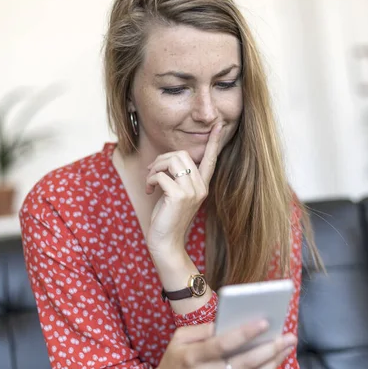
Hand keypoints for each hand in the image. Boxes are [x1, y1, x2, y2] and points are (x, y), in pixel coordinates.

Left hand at [145, 123, 222, 256]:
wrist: (167, 243)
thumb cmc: (167, 218)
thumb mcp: (175, 194)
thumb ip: (177, 177)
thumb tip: (165, 160)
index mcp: (202, 185)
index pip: (211, 159)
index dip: (214, 142)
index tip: (219, 125)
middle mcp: (201, 187)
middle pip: (183, 154)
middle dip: (162, 159)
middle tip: (152, 173)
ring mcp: (192, 191)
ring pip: (173, 160)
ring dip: (155, 167)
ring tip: (150, 181)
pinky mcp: (179, 196)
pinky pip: (161, 175)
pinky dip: (150, 180)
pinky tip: (148, 190)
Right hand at [150, 321, 297, 368]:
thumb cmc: (175, 361)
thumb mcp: (179, 338)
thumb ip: (204, 330)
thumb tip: (233, 323)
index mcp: (190, 357)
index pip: (222, 344)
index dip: (245, 333)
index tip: (265, 322)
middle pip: (242, 363)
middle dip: (269, 349)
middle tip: (288, 336)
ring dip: (273, 363)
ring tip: (287, 348)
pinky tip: (273, 361)